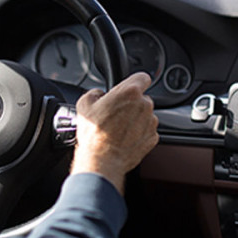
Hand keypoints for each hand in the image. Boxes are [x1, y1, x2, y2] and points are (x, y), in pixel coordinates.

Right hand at [71, 72, 158, 193]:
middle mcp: (145, 105)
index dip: (135, 82)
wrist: (102, 160)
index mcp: (130, 92)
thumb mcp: (84, 104)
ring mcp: (151, 122)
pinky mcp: (153, 137)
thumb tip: (99, 94)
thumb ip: (95, 92)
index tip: (130, 87)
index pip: (142, 77)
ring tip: (119, 128)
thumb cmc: (94, 134)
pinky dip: (139, 132)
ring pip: (145, 114)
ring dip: (135, 118)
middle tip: (116, 113)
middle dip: (132, 103)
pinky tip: (125, 138)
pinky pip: (147, 129)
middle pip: (142, 98)